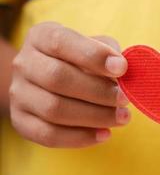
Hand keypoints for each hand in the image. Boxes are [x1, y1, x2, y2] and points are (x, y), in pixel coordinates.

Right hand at [9, 22, 129, 147]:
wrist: (47, 78)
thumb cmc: (78, 59)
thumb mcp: (93, 45)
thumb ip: (108, 52)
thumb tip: (122, 69)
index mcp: (41, 36)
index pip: (61, 42)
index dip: (93, 56)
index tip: (122, 68)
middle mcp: (24, 63)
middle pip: (57, 79)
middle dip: (97, 91)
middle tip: (124, 99)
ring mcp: (19, 94)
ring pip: (54, 110)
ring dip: (94, 116)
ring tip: (122, 117)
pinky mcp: (21, 121)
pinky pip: (49, 135)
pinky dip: (80, 137)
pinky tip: (104, 134)